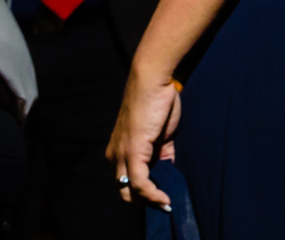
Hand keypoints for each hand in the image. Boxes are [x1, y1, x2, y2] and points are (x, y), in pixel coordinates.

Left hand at [107, 66, 181, 209]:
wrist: (154, 80)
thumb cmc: (159, 102)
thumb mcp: (161, 134)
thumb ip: (162, 153)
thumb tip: (169, 171)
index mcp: (120, 150)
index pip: (126, 182)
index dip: (144, 194)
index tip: (163, 198)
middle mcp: (115, 155)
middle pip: (124, 192)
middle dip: (145, 201)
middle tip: (165, 203)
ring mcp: (122, 154)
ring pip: (130, 191)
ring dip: (150, 201)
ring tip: (168, 203)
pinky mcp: (132, 151)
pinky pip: (139, 183)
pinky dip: (152, 194)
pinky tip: (165, 198)